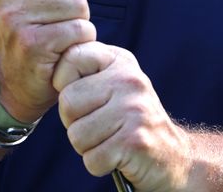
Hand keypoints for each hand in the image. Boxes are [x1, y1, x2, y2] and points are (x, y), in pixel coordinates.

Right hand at [0, 0, 96, 122]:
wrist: (16, 79)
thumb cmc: (30, 23)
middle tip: (52, 13)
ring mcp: (13, 17)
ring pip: (76, 2)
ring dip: (76, 19)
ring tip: (56, 31)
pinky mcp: (33, 43)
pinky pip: (80, 29)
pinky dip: (80, 41)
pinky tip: (61, 49)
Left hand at [53, 42, 193, 191]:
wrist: (172, 156)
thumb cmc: (130, 120)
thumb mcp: (114, 83)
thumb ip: (87, 70)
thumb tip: (50, 64)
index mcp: (120, 60)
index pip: (71, 57)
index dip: (64, 83)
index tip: (83, 98)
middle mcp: (129, 80)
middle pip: (67, 102)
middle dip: (74, 123)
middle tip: (98, 126)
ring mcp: (134, 110)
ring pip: (76, 135)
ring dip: (88, 147)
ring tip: (109, 141)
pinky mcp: (135, 141)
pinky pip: (91, 159)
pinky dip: (99, 164)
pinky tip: (117, 156)